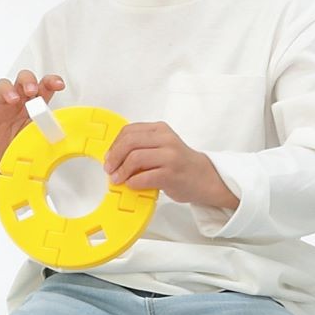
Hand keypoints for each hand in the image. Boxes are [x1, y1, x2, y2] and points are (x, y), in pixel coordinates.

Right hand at [0, 70, 65, 182]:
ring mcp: (3, 107)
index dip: (51, 81)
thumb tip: (73, 135)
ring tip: (13, 99)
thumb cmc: (25, 143)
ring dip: (8, 90)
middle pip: (22, 78)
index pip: (44, 85)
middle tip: (31, 90)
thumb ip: (52, 130)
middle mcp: (20, 101)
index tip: (59, 85)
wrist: (6, 161)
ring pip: (2, 86)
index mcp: (36, 103)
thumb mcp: (42, 136)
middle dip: (27, 80)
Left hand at [105, 121, 237, 210]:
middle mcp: (166, 139)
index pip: (129, 131)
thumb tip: (114, 156)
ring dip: (121, 171)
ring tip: (118, 179)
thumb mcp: (163, 146)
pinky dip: (133, 182)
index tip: (109, 157)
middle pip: (129, 142)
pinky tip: (132, 185)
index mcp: (161, 129)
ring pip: (134, 158)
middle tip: (109, 169)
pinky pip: (143, 177)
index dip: (114, 145)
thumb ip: (143, 145)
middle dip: (114, 157)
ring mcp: (170, 156)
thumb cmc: (180, 164)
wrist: (206, 178)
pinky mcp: (171, 174)